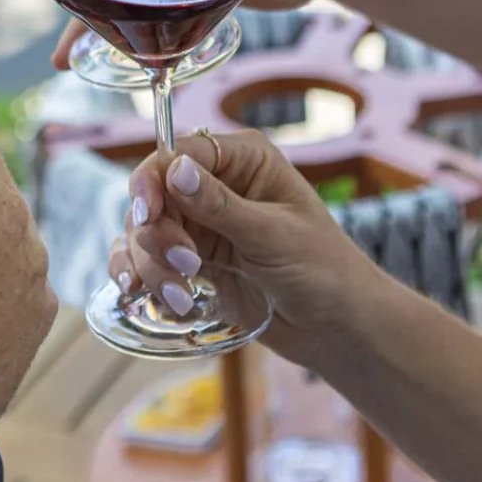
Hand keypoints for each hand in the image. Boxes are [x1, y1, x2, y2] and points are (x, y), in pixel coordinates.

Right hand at [112, 129, 378, 366]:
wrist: (336, 328)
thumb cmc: (323, 270)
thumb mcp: (273, 235)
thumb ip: (220, 205)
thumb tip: (174, 170)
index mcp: (242, 160)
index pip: (177, 153)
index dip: (152, 180)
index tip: (147, 215)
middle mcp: (214, 186)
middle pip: (152, 195)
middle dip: (156, 234)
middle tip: (186, 265)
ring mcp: (199, 225)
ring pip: (144, 232)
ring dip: (152, 266)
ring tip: (182, 297)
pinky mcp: (190, 261)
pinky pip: (147, 262)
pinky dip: (144, 281)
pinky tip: (164, 302)